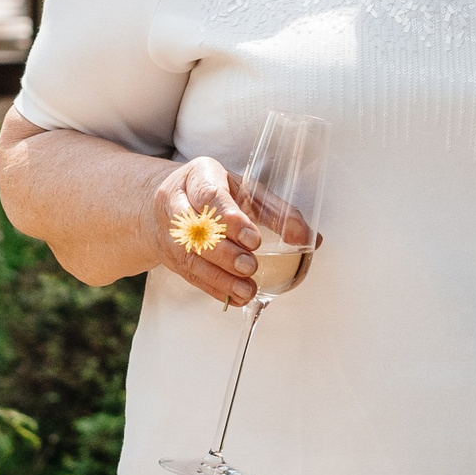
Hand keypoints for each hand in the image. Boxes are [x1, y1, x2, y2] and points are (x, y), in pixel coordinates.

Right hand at [147, 157, 265, 305]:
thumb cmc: (215, 193)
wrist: (168, 199)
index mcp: (199, 176)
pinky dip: (214, 288)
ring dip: (220, 277)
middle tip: (250, 266)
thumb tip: (307, 237)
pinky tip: (234, 297)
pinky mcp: (170, 256)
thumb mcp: (244, 190)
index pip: (210, 196)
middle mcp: (177, 201)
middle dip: (225, 252)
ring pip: (190, 256)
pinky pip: (190, 275)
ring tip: (246, 290)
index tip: (253, 239)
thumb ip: (277, 212)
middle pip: (197, 229)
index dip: (231, 220)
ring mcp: (170, 231)